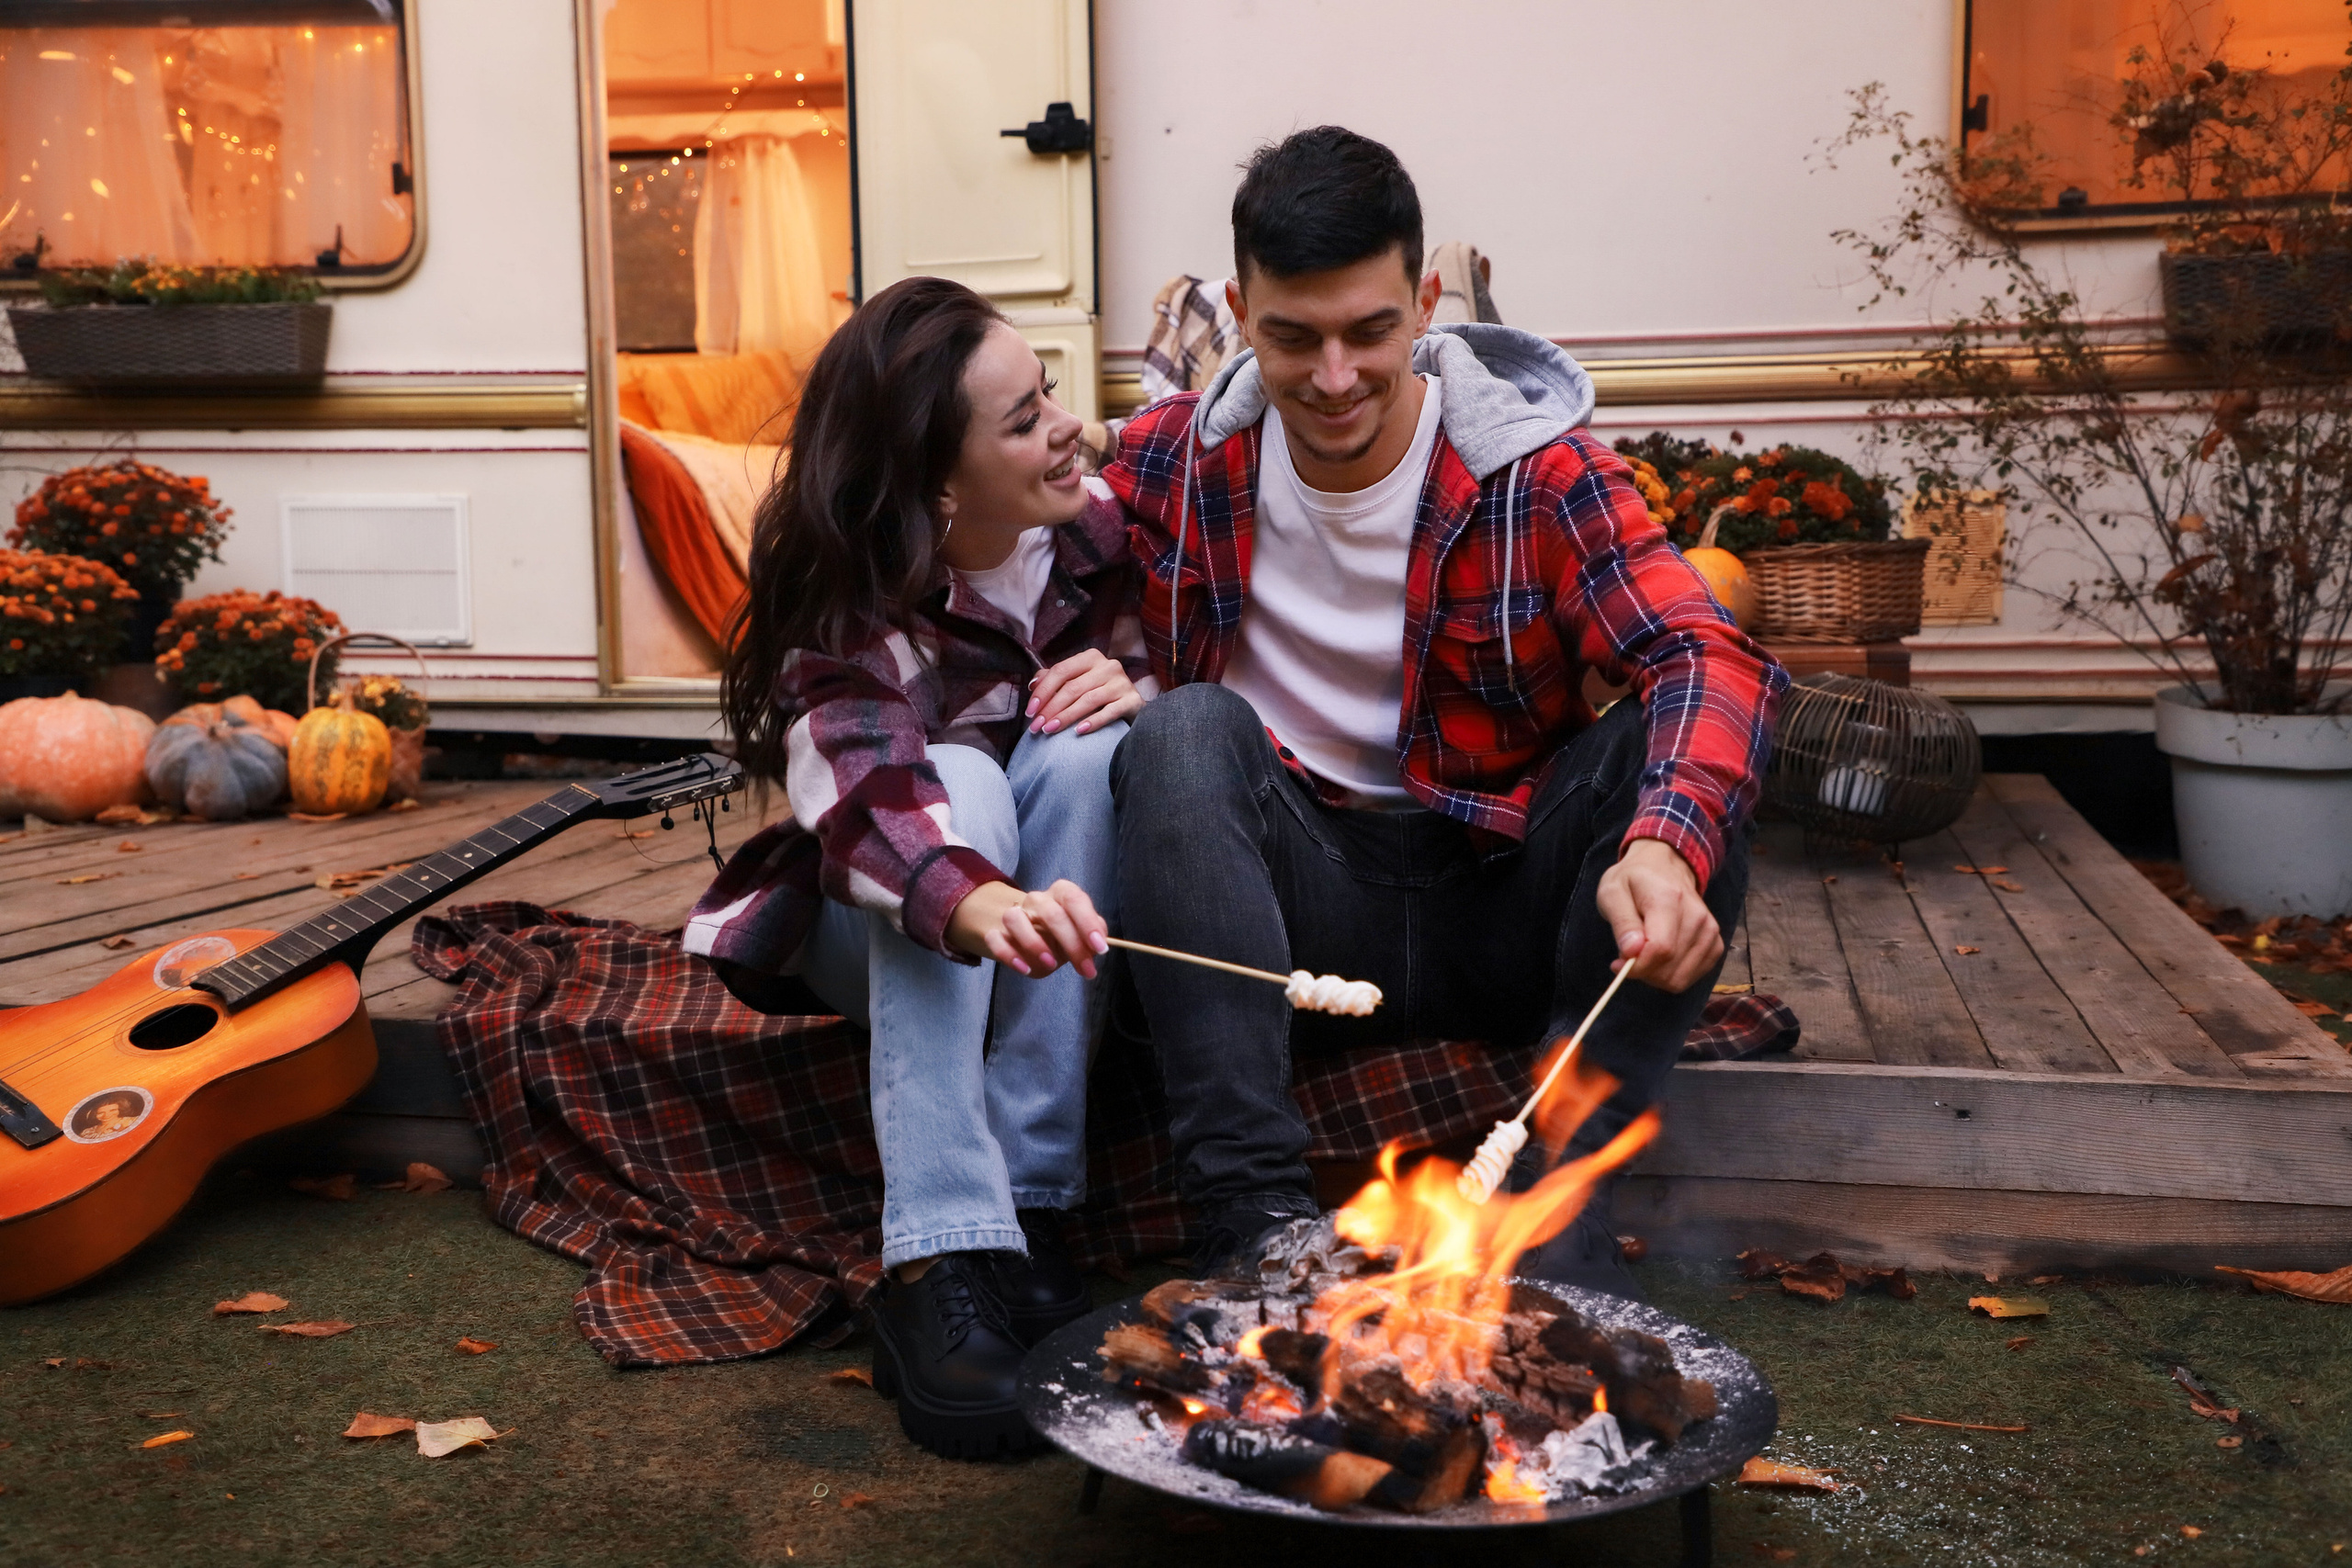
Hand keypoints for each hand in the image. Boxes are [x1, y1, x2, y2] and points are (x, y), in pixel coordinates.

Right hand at [945, 878, 1109, 977]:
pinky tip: (1025, 969)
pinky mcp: (995, 932)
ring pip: (1015, 918)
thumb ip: (1093, 933)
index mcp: (1061, 894)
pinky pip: (995, 939)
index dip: (1088, 922)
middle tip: (1085, 968)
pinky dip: (1009, 954)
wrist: (1025, 931)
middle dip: (1072, 944)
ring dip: (1034, 943)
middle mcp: (1037, 900)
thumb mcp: (1080, 931)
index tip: (1099, 947)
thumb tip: (1098, 943)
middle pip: (1051, 914)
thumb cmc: (1059, 932)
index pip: (1074, 899)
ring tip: (1051, 963)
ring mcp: (1014, 914)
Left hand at [1028, 649, 1142, 735]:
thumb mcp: (1076, 681)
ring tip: (1050, 730)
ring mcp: (1122, 682)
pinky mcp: (1132, 700)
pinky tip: (1078, 731)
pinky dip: (1093, 722)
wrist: (1131, 706)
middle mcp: (1108, 666)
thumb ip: (1054, 679)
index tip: (1030, 712)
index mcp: (1090, 658)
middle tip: (1037, 727)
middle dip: (1051, 708)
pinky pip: (1109, 712)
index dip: (1043, 691)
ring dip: (1066, 717)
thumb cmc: (1098, 693)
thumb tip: (1032, 684)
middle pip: (1072, 687)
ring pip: (1088, 700)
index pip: (1061, 671)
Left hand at [1594, 838, 1721, 992]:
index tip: (1617, 964)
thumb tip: (1631, 952)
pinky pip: (1691, 977)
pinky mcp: (1715, 943)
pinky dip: (1672, 975)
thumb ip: (1622, 923)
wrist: (1665, 867)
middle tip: (1628, 956)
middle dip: (1643, 972)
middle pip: (1670, 969)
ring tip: (1644, 954)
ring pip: (1680, 978)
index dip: (1637, 966)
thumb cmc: (1633, 881)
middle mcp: (1696, 917)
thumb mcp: (1613, 893)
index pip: (1660, 949)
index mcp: (1670, 900)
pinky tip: (1660, 958)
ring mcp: (1710, 931)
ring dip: (1656, 976)